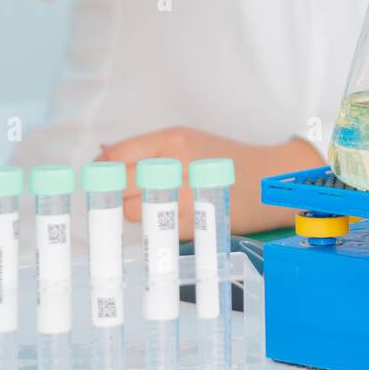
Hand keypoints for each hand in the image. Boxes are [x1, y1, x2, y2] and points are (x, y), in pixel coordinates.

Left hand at [95, 126, 324, 237]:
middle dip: (113, 192)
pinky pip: (154, 229)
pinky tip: (171, 217)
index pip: (117, 156)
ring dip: (134, 211)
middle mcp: (176, 165)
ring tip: (154, 205)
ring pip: (131, 211)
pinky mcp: (192, 223)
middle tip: (120, 195)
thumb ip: (146, 148)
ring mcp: (183, 196)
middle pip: (119, 184)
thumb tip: (103, 154)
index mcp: (173, 140)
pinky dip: (156, 226)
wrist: (270, 181)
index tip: (98, 178)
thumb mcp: (189, 140)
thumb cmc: (226, 159)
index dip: (101, 170)